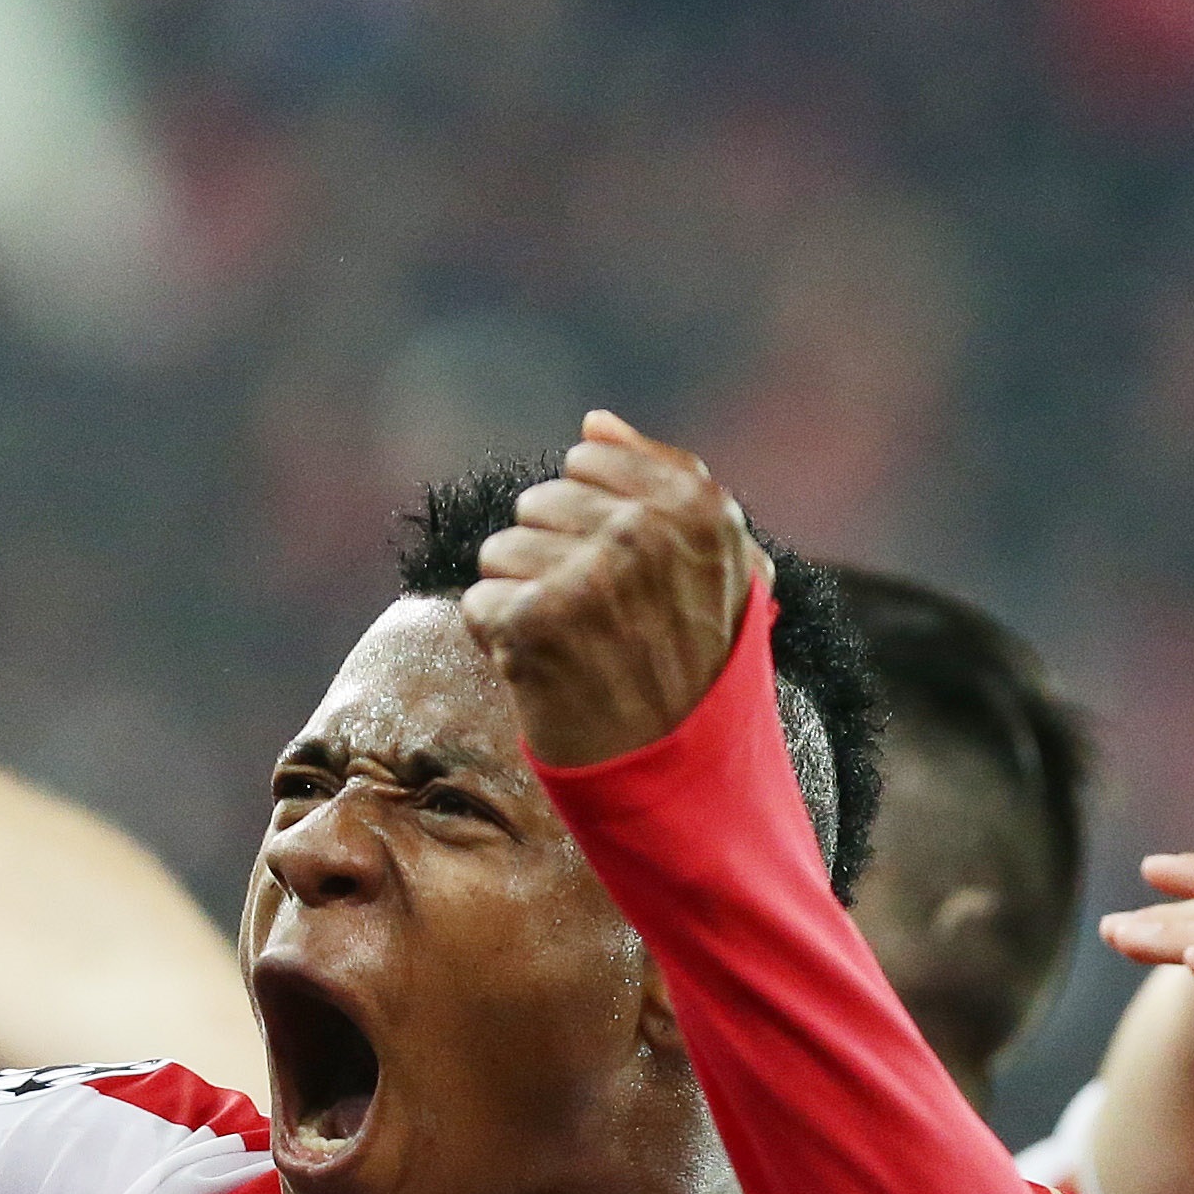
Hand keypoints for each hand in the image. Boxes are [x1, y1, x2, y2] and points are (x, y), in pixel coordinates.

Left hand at [464, 412, 762, 770]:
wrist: (675, 774)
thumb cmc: (691, 667)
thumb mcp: (715, 566)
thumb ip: (664, 481)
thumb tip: (594, 420)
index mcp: (695, 505)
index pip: (588, 456)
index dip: (588, 517)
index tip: (621, 572)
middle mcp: (643, 529)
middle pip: (538, 501)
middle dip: (550, 556)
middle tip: (594, 620)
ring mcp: (588, 574)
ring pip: (499, 550)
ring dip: (520, 600)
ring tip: (569, 647)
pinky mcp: (534, 621)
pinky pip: (478, 602)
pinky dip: (497, 642)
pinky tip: (540, 671)